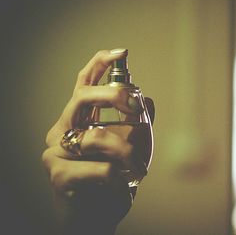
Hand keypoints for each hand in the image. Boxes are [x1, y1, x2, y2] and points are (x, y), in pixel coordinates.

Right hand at [42, 49, 154, 234]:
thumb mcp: (132, 148)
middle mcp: (64, 129)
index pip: (84, 84)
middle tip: (135, 105)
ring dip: (127, 152)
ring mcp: (56, 151)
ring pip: (96, 136)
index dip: (99, 65)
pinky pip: (100, 168)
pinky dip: (118, 176)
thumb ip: (138, 124)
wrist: (97, 216)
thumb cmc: (113, 179)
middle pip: (81, 96)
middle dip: (112, 95)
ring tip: (139, 169)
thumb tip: (148, 100)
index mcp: (80, 119)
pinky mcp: (59, 175)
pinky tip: (121, 185)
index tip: (121, 51)